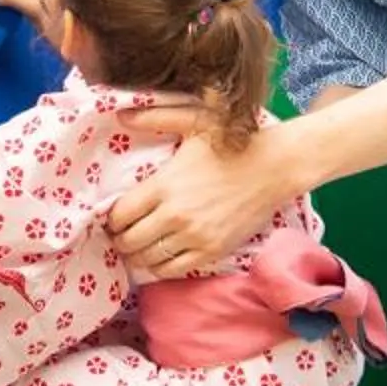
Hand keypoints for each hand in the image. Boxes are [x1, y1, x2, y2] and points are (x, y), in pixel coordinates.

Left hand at [107, 123, 292, 278]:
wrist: (275, 166)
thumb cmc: (232, 142)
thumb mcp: (194, 121)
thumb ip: (155, 117)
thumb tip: (120, 115)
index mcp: (164, 185)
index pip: (120, 215)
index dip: (110, 219)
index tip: (113, 217)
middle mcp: (175, 215)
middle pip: (129, 241)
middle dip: (120, 240)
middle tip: (122, 234)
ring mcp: (194, 236)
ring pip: (148, 260)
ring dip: (138, 255)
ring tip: (139, 246)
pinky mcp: (212, 250)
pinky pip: (173, 270)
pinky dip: (160, 267)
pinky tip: (161, 255)